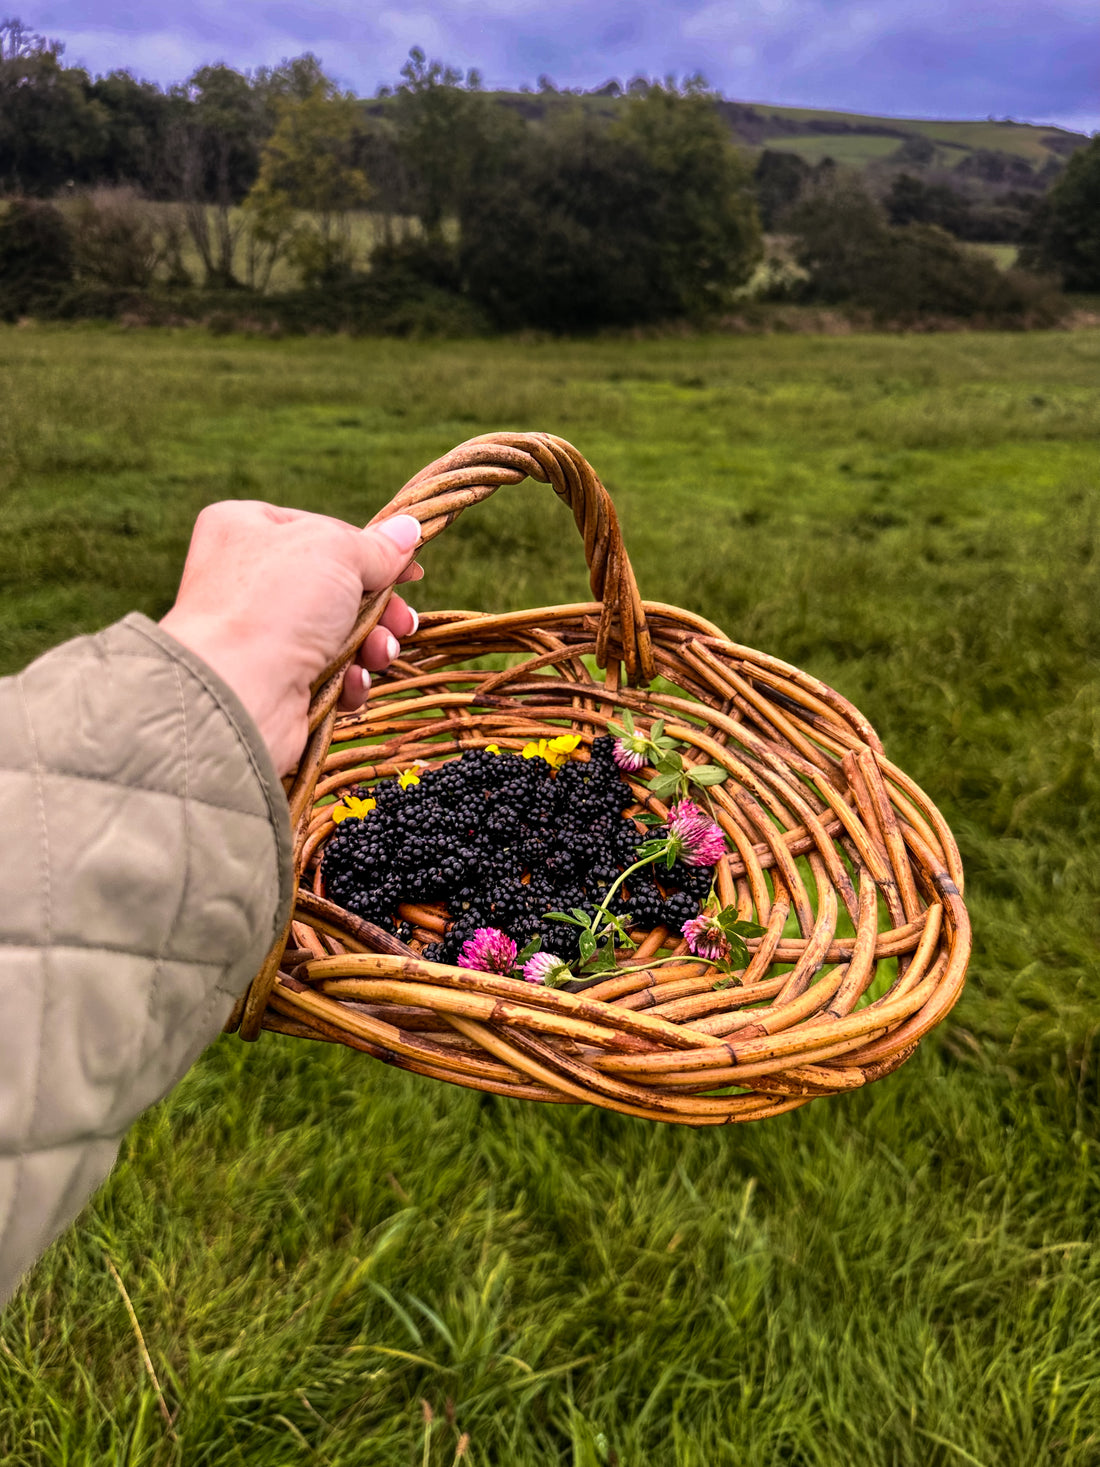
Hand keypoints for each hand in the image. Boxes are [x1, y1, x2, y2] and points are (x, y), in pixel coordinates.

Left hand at [160, 502, 421, 774]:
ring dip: (372, 644)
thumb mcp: (336, 551)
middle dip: (380, 608)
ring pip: (338, 633)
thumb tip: (408, 529)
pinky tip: (352, 682)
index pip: (322, 530)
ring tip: (380, 654)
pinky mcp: (275, 681)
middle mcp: (248, 579)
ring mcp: (261, 633)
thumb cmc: (277, 604)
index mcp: (246, 529)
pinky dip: (349, 679)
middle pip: (337, 586)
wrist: (239, 692)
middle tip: (402, 622)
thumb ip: (376, 545)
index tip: (408, 570)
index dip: (370, 550)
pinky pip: (328, 674)